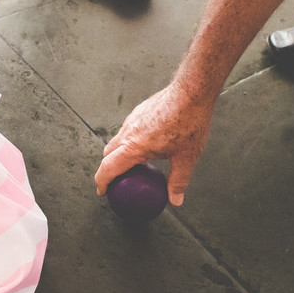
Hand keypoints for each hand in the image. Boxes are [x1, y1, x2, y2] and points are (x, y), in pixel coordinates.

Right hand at [94, 81, 215, 206]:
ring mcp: (132, 120)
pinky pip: (127, 130)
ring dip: (118, 154)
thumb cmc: (189, 121)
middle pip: (107, 154)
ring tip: (131, 165)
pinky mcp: (139, 111)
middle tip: (115, 181)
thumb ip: (178, 181)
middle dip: (107, 169)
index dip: (102, 182)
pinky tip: (146, 146)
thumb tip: (176, 199)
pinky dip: (128, 142)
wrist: (191, 92)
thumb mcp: (186, 158)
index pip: (108, 168)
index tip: (102, 192)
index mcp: (134, 146)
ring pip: (117, 141)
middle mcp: (129, 132)